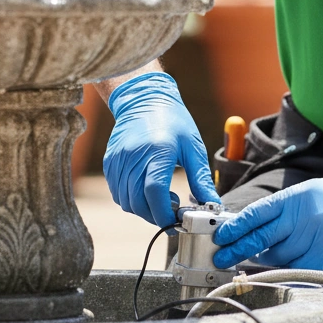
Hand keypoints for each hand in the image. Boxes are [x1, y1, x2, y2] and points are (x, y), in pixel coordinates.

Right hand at [103, 71, 218, 226]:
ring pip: (126, 202)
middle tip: (173, 212)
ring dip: (143, 209)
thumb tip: (213, 207)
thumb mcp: (194, 149)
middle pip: (138, 202)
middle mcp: (134, 157)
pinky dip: (131, 200)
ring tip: (161, 198)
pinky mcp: (110, 162)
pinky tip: (146, 190)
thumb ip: (201, 180)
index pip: (155, 191)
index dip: (164, 213)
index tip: (177, 222)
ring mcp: (118, 160)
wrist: (145, 100)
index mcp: (158, 151)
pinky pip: (117, 193)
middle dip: (156, 216)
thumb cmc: (175, 123)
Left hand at [212, 163, 322, 270]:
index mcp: (294, 198)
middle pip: (261, 238)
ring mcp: (314, 236)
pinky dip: (286, 271)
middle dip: (238, 249)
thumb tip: (253, 230)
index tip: (221, 236)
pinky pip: (298, 269)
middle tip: (221, 258)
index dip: (235, 227)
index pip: (256, 213)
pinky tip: (280, 271)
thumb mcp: (307, 194)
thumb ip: (282, 211)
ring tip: (260, 261)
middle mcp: (301, 216)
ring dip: (266, 261)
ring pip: (278, 257)